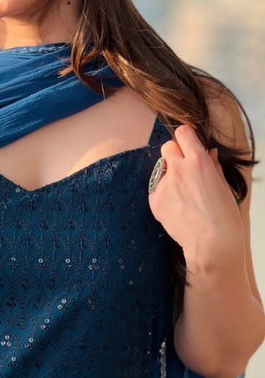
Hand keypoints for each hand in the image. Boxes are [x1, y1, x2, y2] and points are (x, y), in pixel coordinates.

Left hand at [148, 125, 245, 273]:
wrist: (212, 244)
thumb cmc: (224, 216)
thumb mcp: (222, 186)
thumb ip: (212, 165)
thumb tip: (208, 152)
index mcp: (199, 161)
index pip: (183, 133)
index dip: (186, 139)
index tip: (188, 146)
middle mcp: (179, 169)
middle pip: (167, 148)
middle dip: (174, 156)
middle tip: (183, 171)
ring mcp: (164, 184)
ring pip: (161, 171)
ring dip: (168, 177)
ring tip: (182, 197)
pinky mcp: (154, 200)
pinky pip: (156, 189)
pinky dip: (163, 195)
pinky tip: (176, 208)